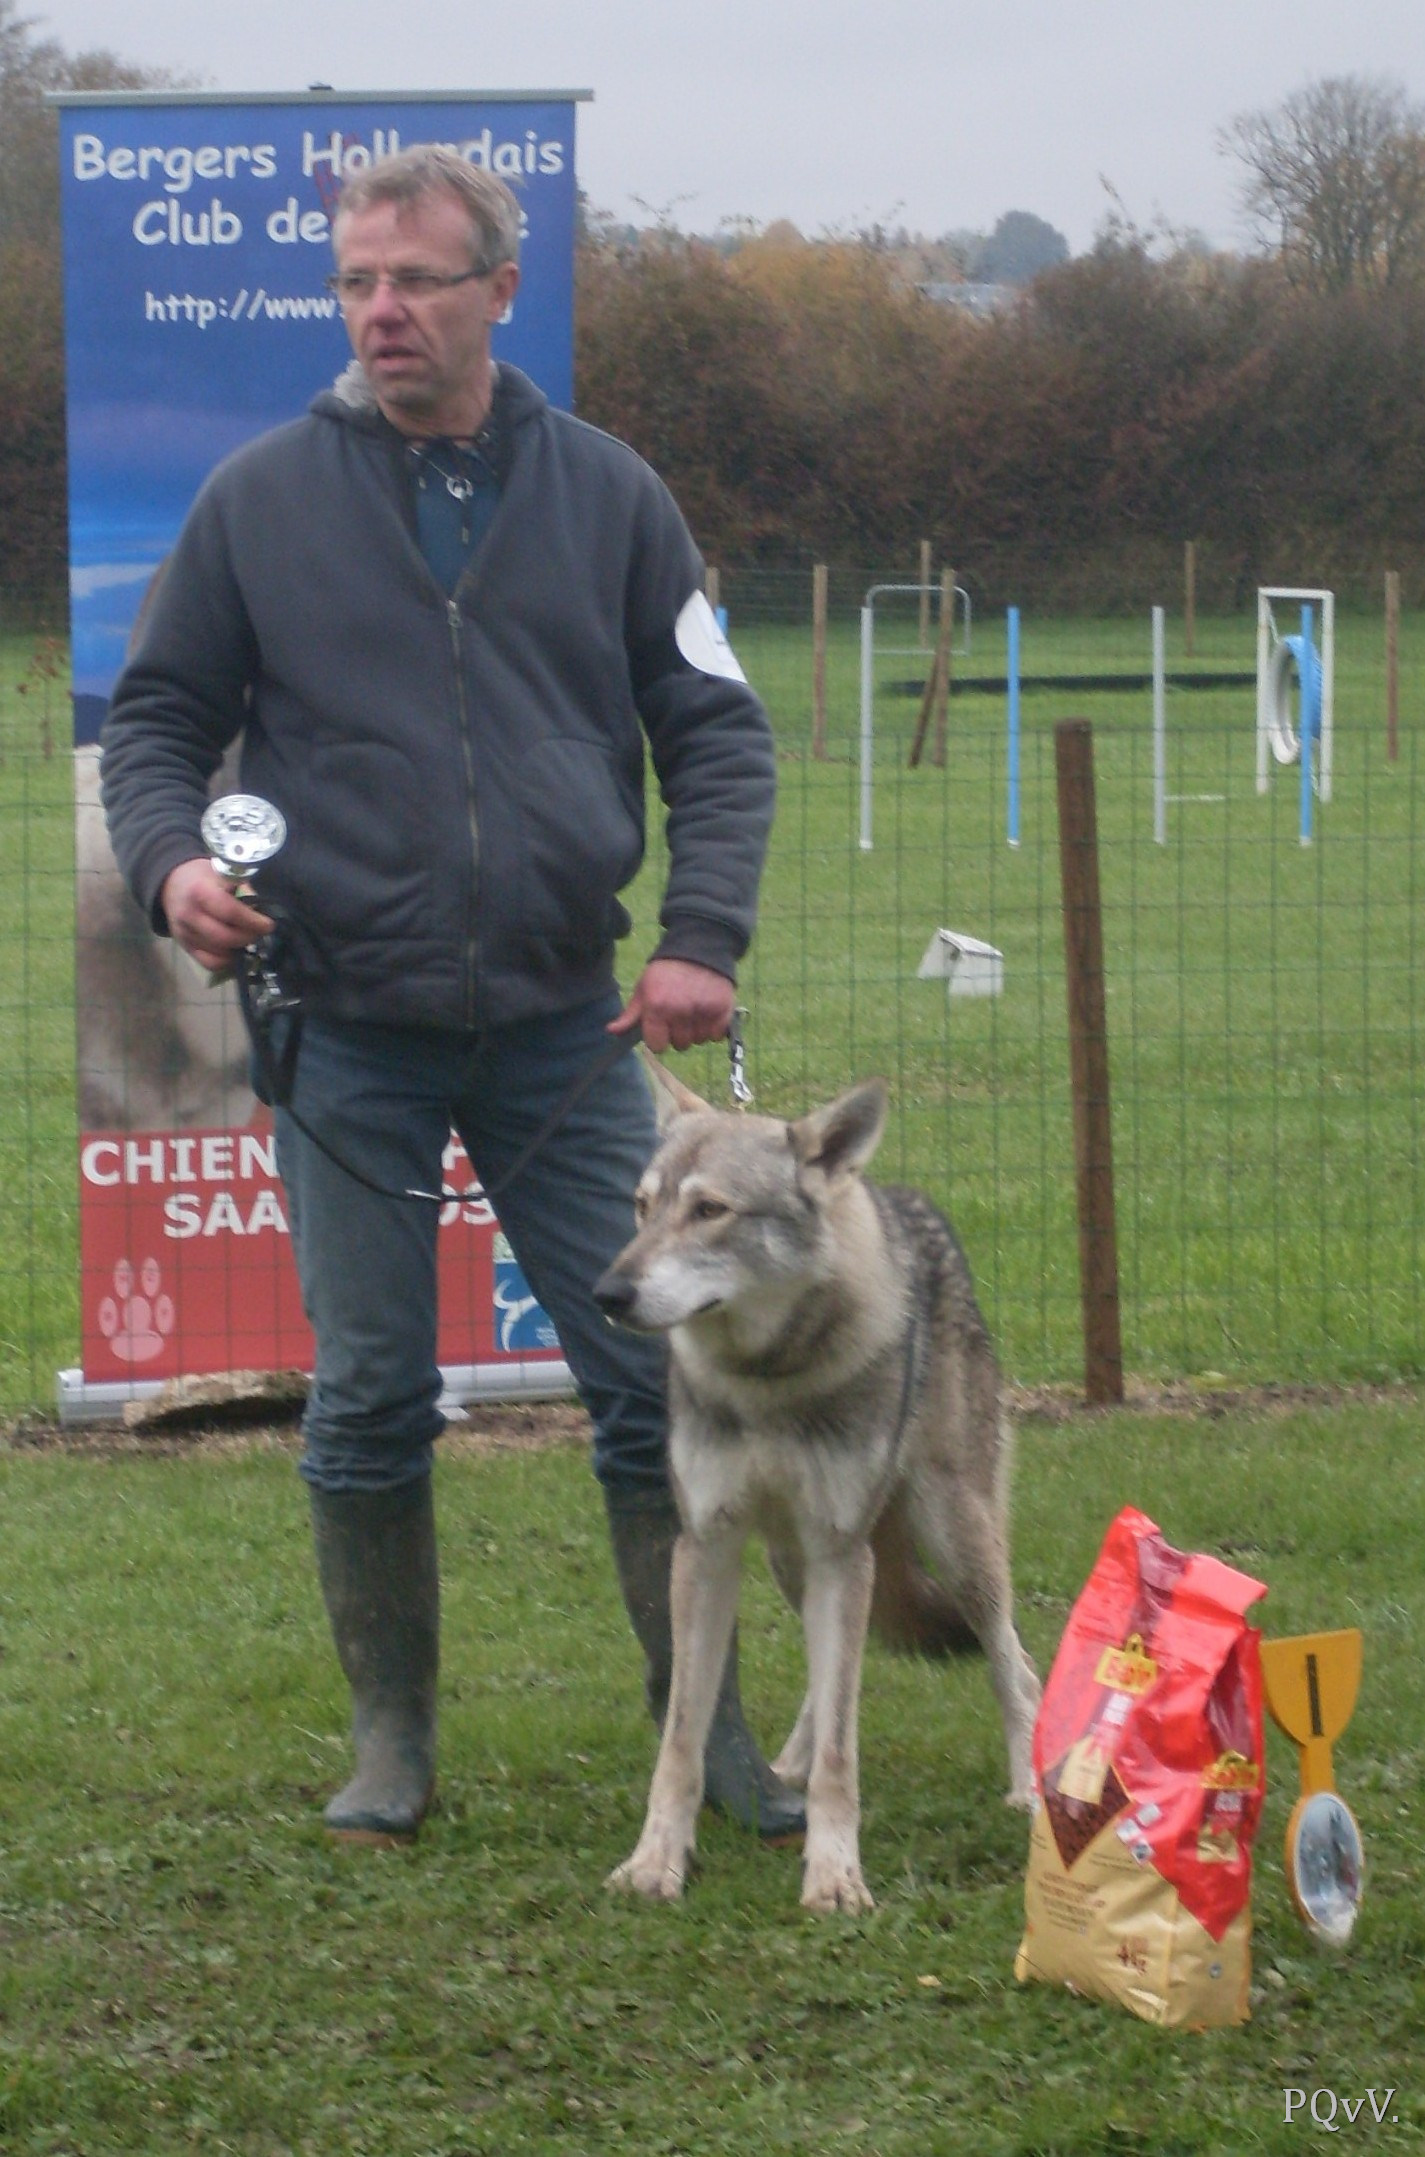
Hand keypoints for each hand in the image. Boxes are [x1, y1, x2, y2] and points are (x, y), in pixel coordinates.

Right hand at [160, 856, 273, 973]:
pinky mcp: (184, 946)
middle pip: (225, 937)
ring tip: (247, 937)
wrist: (172, 883)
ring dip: (239, 948)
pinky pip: (209, 963)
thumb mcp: (224, 872)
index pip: (230, 912)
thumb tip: (261, 912)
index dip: (253, 921)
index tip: (268, 924)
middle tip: (260, 932)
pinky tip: (234, 949)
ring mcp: (185, 933)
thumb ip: (244, 890)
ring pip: (219, 953)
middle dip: (249, 937)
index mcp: (200, 891)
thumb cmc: (204, 877)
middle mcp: (189, 915)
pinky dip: (226, 960)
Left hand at [608, 958, 735, 1053]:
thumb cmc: (666, 971)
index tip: (661, 1027)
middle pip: (680, 1045)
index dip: (658, 1038)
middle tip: (680, 1013)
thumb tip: (612, 1031)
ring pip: (699, 1040)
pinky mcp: (723, 1009)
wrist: (698, 946)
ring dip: (696, 1030)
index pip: (657, 1046)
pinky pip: (716, 1035)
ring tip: (694, 1010)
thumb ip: (631, 1014)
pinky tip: (708, 1012)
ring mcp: (703, 1011)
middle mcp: (680, 1011)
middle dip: (678, 1033)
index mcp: (657, 1007)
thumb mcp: (644, 988)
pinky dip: (713, 1028)